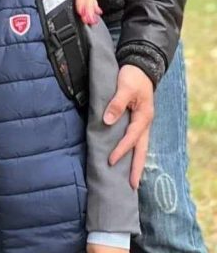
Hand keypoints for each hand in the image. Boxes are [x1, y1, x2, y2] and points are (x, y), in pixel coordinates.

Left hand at [104, 65, 153, 187]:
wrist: (140, 66)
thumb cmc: (132, 76)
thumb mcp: (124, 87)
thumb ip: (116, 104)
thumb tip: (107, 121)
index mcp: (143, 116)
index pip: (131, 138)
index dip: (121, 150)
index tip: (110, 160)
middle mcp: (145, 122)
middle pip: (141, 149)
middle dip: (136, 167)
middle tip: (132, 186)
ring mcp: (142, 122)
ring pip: (139, 146)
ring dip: (135, 161)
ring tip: (130, 178)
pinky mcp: (137, 119)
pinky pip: (135, 139)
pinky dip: (132, 150)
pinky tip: (127, 157)